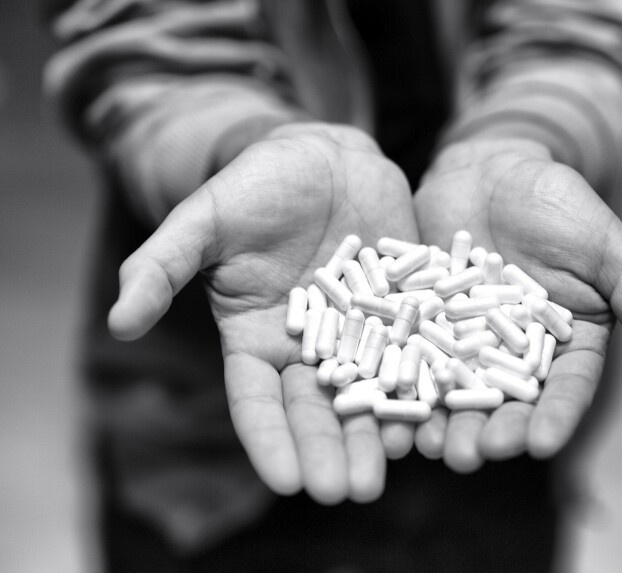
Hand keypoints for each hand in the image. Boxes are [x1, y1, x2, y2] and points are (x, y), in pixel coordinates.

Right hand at [107, 123, 419, 502]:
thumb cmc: (252, 186)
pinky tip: (439, 407)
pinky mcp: (403, 307)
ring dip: (382, 430)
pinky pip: (416, 347)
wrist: (318, 156)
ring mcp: (360, 330)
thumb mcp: (202, 222)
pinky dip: (425, 377)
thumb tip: (117, 322)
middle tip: (349, 491)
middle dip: (332, 451)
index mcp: (257, 340)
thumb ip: (160, 267)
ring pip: (371, 389)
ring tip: (397, 462)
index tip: (288, 482)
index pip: (258, 402)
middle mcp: (309, 347)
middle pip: (319, 410)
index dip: (271, 441)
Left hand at [413, 139, 621, 471]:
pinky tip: (381, 403)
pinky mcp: (417, 321)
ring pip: (450, 388)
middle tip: (472, 456)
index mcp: (564, 346)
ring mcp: (461, 340)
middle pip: (502, 402)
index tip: (539, 445)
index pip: (563, 391)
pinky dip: (394, 379)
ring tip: (423, 447)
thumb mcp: (610, 251)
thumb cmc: (562, 204)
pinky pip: (405, 354)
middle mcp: (512, 354)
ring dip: (438, 421)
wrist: (496, 166)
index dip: (553, 418)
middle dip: (488, 431)